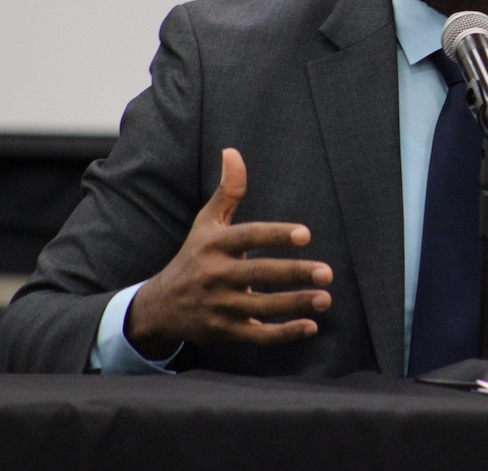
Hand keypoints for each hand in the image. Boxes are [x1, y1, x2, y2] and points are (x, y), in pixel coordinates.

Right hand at [125, 148, 333, 358]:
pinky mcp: (224, 332)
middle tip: (327, 272)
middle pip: (259, 274)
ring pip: (262, 308)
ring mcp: (220, 306)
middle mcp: (215, 276)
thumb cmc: (193, 257)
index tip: (305, 233)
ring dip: (296, 304)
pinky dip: (284, 335)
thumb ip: (228, 191)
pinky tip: (310, 327)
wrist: (160, 307)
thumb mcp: (205, 223)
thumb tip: (233, 151)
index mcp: (214, 246)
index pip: (247, 237)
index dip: (275, 235)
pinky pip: (257, 336)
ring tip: (326, 298)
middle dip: (294, 274)